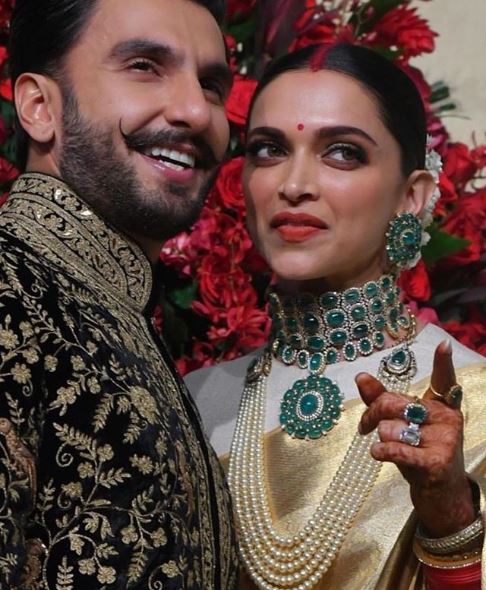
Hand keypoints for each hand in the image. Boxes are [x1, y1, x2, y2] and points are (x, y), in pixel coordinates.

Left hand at [356, 340, 475, 537]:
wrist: (441, 495)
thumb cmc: (420, 451)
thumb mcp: (402, 423)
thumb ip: (381, 399)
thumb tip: (361, 376)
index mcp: (442, 405)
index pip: (444, 380)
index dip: (442, 362)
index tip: (443, 344)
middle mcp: (447, 419)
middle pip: (393, 403)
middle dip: (372, 414)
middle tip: (365, 426)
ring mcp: (445, 441)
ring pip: (390, 426)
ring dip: (381, 438)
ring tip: (389, 447)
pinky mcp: (436, 463)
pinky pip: (396, 448)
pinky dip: (381, 451)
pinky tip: (378, 453)